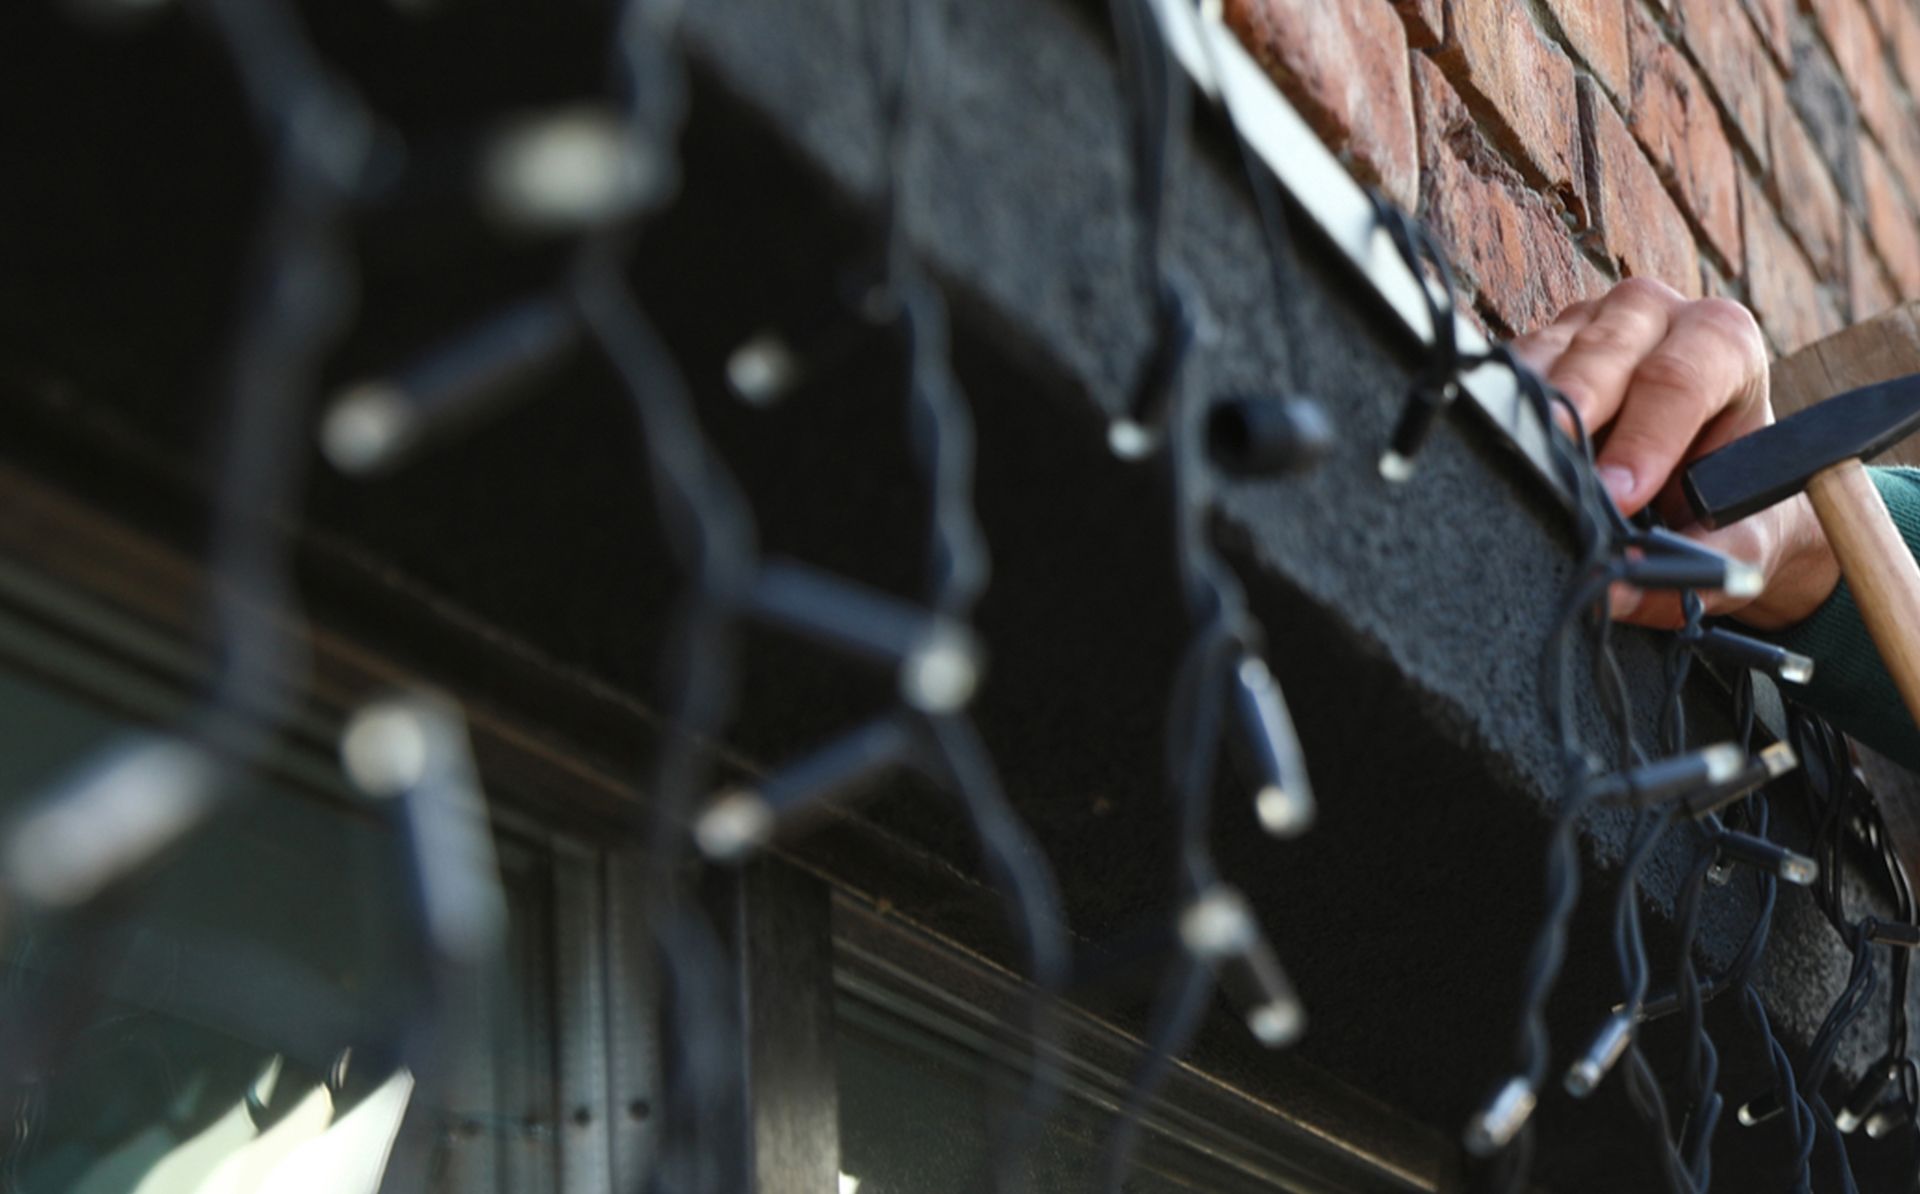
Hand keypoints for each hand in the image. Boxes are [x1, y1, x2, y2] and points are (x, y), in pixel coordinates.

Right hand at [1511, 278, 1839, 630]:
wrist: (1706, 487)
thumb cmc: (1732, 503)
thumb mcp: (1743, 541)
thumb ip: (1701, 566)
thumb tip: (1618, 587)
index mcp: (1723, 342)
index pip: (1680, 376)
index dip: (1646, 437)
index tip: (1619, 496)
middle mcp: (1653, 316)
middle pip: (1604, 351)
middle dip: (1574, 411)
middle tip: (1548, 470)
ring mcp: (1585, 324)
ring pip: (1545, 354)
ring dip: (1526, 411)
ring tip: (1517, 464)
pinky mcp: (1535, 347)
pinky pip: (1503, 370)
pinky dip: (1494, 408)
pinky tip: (1492, 446)